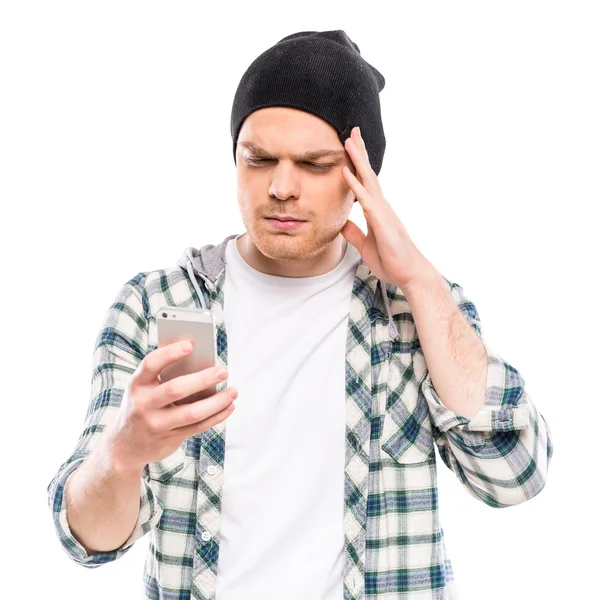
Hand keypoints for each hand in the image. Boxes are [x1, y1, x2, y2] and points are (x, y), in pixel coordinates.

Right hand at [105, 340, 237, 471]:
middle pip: (176, 389)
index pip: (151, 364)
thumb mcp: (144, 389)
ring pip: (191, 413)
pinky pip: (198, 427)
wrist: (125, 446)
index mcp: (137, 385)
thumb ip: (165, 377)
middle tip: (223, 371)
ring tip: (233, 391)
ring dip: (217, 402)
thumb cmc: (142, 405)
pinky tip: (229, 407)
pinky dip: (217, 416)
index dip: (170, 353)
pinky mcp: (170, 438)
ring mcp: (156, 424)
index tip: (190, 345)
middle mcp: (144, 404)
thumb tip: (203, 363)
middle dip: (203, 379)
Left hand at [340, 126, 437, 290]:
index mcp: (377, 210)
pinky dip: (355, 185)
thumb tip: (341, 223)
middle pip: (368, 173)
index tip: (350, 145)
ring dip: (358, 160)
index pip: (366, 181)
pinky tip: (346, 172)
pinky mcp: (382, 222)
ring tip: (348, 140)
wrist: (409, 274)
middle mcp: (381, 206)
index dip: (358, 163)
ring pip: (368, 180)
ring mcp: (383, 212)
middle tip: (352, 130)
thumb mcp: (365, 245)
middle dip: (360, 151)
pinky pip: (366, 200)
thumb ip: (353, 233)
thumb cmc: (391, 260)